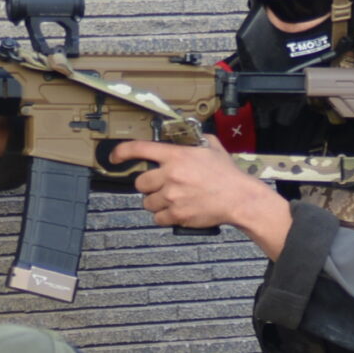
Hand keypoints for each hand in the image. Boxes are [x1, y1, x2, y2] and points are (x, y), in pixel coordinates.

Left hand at [109, 138, 288, 242]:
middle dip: (148, 185)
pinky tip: (175, 210)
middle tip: (161, 186)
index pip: (138, 149)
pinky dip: (164, 216)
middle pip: (140, 182)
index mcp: (176, 155)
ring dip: (156, 202)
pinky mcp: (177, 214)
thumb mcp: (212, 147)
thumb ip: (195, 140)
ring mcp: (172, 196)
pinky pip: (158, 218)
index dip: (121, 152)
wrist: (239, 198)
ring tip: (172, 199)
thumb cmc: (227, 175)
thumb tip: (188, 134)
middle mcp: (170, 175)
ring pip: (147, 202)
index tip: (114, 157)